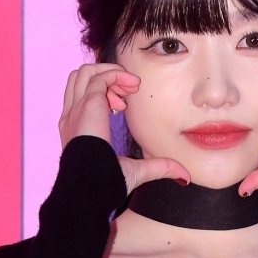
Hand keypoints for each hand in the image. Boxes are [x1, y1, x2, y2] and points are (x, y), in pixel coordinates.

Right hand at [58, 63, 190, 194]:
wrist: (93, 185)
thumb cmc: (106, 182)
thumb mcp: (138, 170)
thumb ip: (159, 167)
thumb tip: (184, 176)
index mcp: (77, 127)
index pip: (83, 96)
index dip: (105, 93)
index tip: (123, 106)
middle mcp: (73, 115)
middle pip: (82, 79)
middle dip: (107, 77)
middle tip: (129, 92)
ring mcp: (78, 108)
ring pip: (87, 72)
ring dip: (112, 73)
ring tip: (131, 87)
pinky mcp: (88, 103)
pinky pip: (100, 76)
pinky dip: (117, 75)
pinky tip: (132, 88)